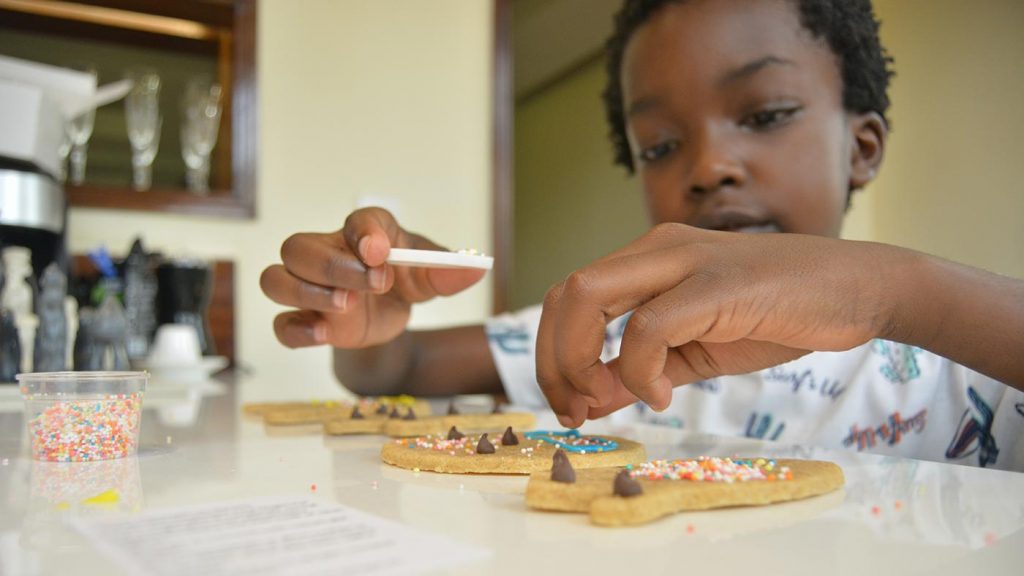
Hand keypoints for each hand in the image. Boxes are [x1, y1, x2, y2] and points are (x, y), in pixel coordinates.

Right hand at [260, 207, 485, 348]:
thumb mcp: (431, 275)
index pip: (359, 220)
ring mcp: (309, 287)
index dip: (365, 233)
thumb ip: (449, 272)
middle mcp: (327, 252)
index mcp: (364, 232)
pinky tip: (323, 334)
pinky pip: (281, 324)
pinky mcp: (305, 320)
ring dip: (304, 292)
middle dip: (333, 266)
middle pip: (299, 247)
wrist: (393, 312)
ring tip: (346, 306)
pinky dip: (296, 330)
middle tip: (373, 284)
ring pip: (275, 279)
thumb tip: (476, 269)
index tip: (381, 252)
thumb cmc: (406, 278)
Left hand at [537, 223, 898, 427]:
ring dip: (577, 360)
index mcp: (649, 260)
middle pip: (565, 294)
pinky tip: (662, 396)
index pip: (570, 297)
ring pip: (589, 296)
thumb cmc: (780, 315)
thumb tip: (590, 400)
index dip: (553, 354)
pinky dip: (639, 369)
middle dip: (552, 360)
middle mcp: (657, 250)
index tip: (569, 406)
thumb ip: (642, 371)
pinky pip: (649, 326)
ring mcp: (685, 260)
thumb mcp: (696, 351)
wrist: (858, 290)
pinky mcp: (717, 284)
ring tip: (600, 402)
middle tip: (571, 411)